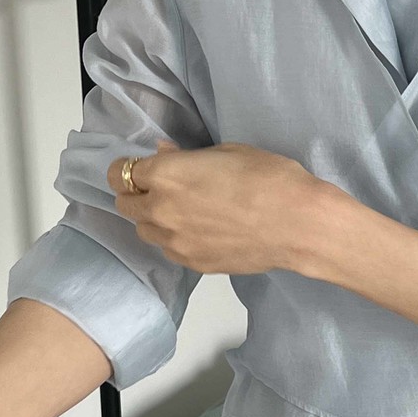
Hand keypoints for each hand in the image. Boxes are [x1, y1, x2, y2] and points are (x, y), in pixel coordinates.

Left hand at [106, 140, 328, 275]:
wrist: (298, 224)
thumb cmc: (269, 178)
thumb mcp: (227, 153)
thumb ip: (186, 157)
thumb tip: (163, 153)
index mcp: (165, 174)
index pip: (119, 173)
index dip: (130, 169)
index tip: (144, 168)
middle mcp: (160, 210)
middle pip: (125, 204)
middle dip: (138, 195)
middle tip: (164, 190)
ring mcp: (175, 242)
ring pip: (145, 231)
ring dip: (155, 220)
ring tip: (184, 213)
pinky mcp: (193, 264)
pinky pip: (170, 250)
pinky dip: (176, 240)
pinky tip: (202, 232)